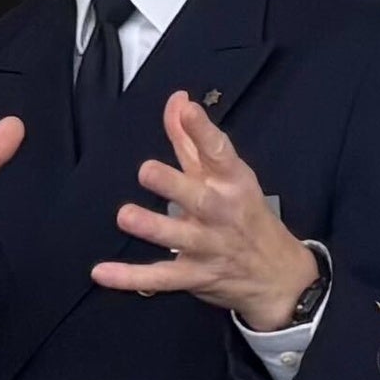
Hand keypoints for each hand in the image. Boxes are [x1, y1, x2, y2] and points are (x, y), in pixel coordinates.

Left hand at [97, 91, 321, 329]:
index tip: (187, 109)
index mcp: (233, 181)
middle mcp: (222, 213)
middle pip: (198, 197)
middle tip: (146, 171)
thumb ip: (195, 138)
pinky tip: (102, 272)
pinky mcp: (194, 276)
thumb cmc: (244, 213)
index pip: (220, 152)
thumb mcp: (226, 174)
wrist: (277, 275)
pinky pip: (160, 278)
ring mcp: (209, 246)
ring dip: (153, 227)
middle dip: (173, 185)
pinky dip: (131, 278)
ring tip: (125, 216)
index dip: (203, 130)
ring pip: (179, 238)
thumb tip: (176, 100)